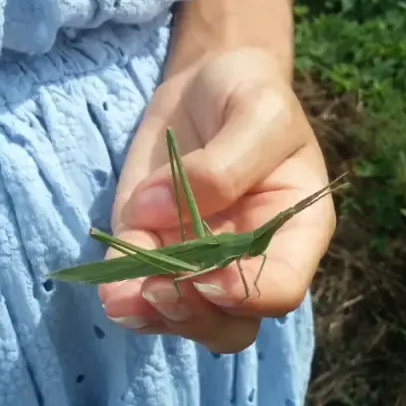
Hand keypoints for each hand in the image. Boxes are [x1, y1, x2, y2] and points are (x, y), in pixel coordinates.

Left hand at [98, 47, 336, 353]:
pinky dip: (123, 296)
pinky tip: (110, 289)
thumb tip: (159, 212)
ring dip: (153, 316)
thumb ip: (225, 164)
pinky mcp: (155, 250)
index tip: (205, 276)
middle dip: (194, 317)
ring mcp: (200, 264)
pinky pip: (140, 291)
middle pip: (232, 324)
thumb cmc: (250, 94)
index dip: (246, 294)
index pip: (282, 288)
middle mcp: (251, 263)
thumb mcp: (257, 112)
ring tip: (123, 296)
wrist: (208, 81)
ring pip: (185, 320)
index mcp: (294, 235)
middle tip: (159, 289)